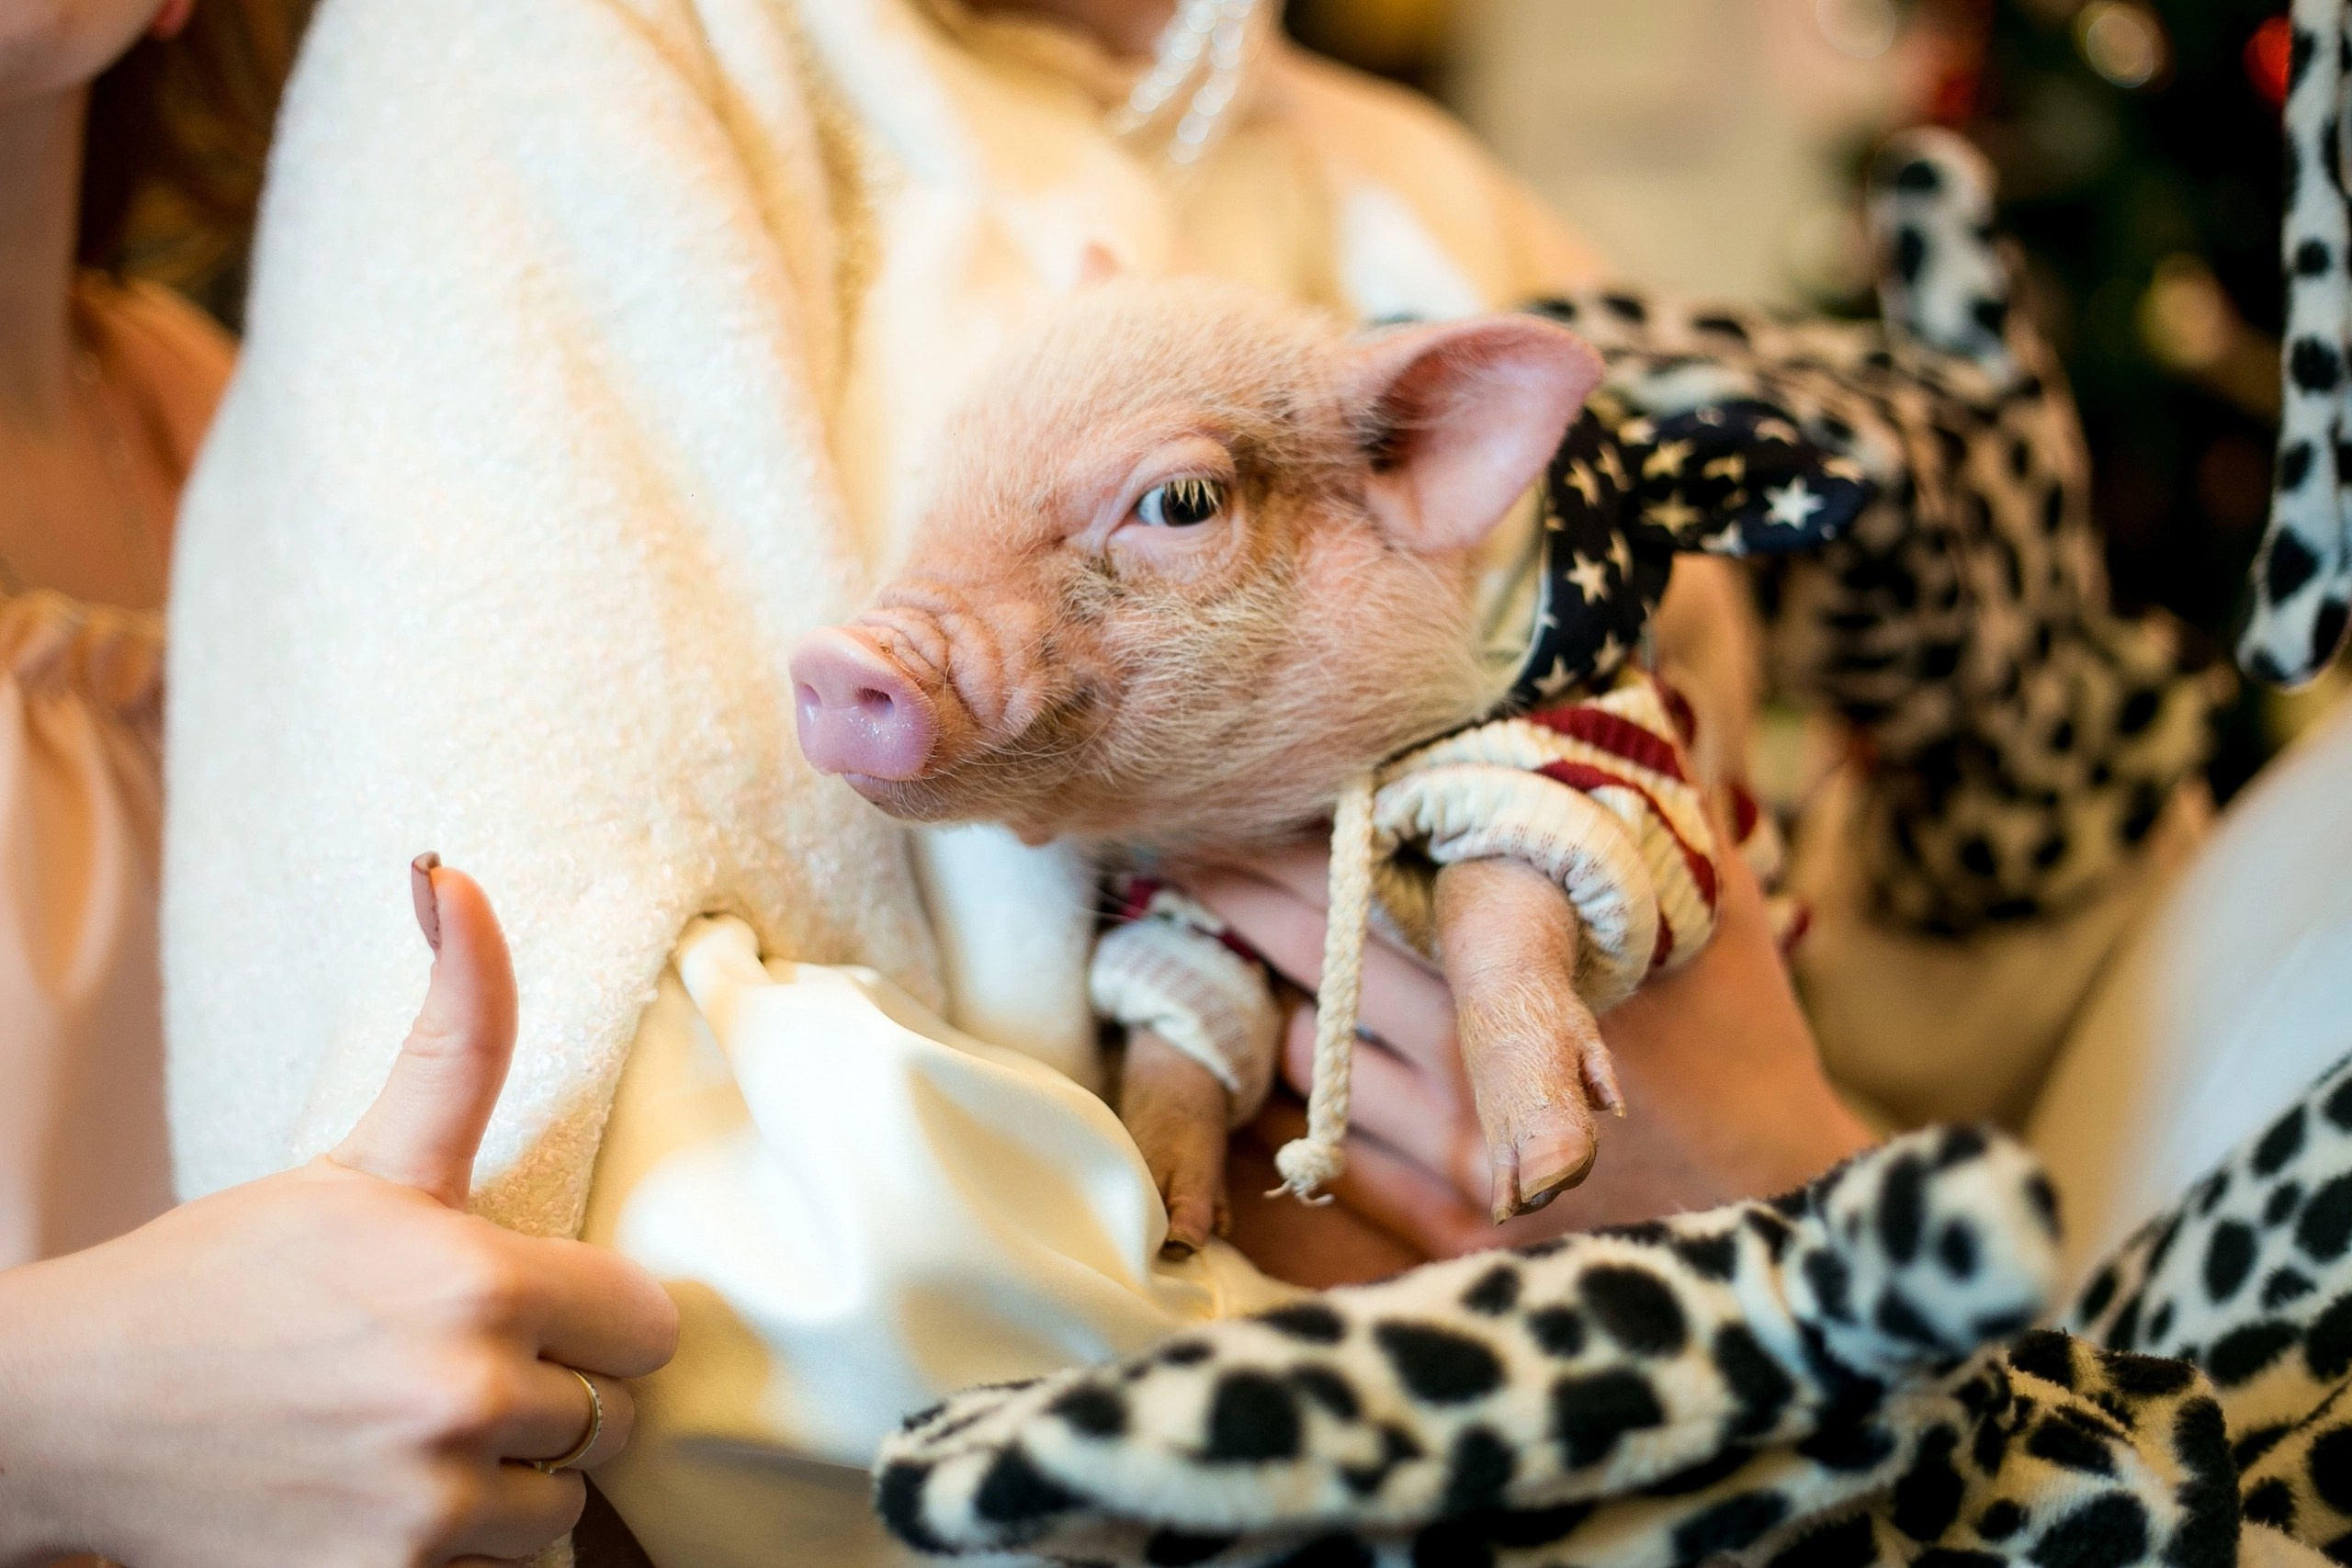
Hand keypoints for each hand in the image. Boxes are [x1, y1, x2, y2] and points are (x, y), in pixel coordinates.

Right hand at [0, 859, 679, 1567]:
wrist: (71, 1414)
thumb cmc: (229, 1274)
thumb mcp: (366, 1153)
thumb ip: (461, 1026)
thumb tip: (455, 871)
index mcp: (477, 1279)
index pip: (651, 1321)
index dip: (601, 1315)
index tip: (542, 1306)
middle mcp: (463, 1395)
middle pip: (614, 1413)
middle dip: (558, 1390)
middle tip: (461, 1364)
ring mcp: (426, 1504)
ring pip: (565, 1499)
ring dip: (517, 1473)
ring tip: (424, 1428)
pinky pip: (507, 1565)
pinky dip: (468, 1541)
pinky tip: (396, 1491)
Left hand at [1189, 816, 1871, 1285]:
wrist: (1773, 1217)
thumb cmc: (1740, 1043)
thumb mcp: (1712, 908)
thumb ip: (1665, 790)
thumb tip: (1638, 664)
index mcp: (1546, 965)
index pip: (1376, 881)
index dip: (1297, 833)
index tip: (1248, 781)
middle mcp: (1486, 1060)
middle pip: (1319, 947)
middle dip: (1244, 884)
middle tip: (1191, 831)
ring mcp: (1459, 1150)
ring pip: (1305, 1039)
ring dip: (1260, 981)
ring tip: (1218, 922)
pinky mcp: (1444, 1220)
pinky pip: (1325, 1134)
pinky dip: (1298, 1074)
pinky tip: (1278, 1024)